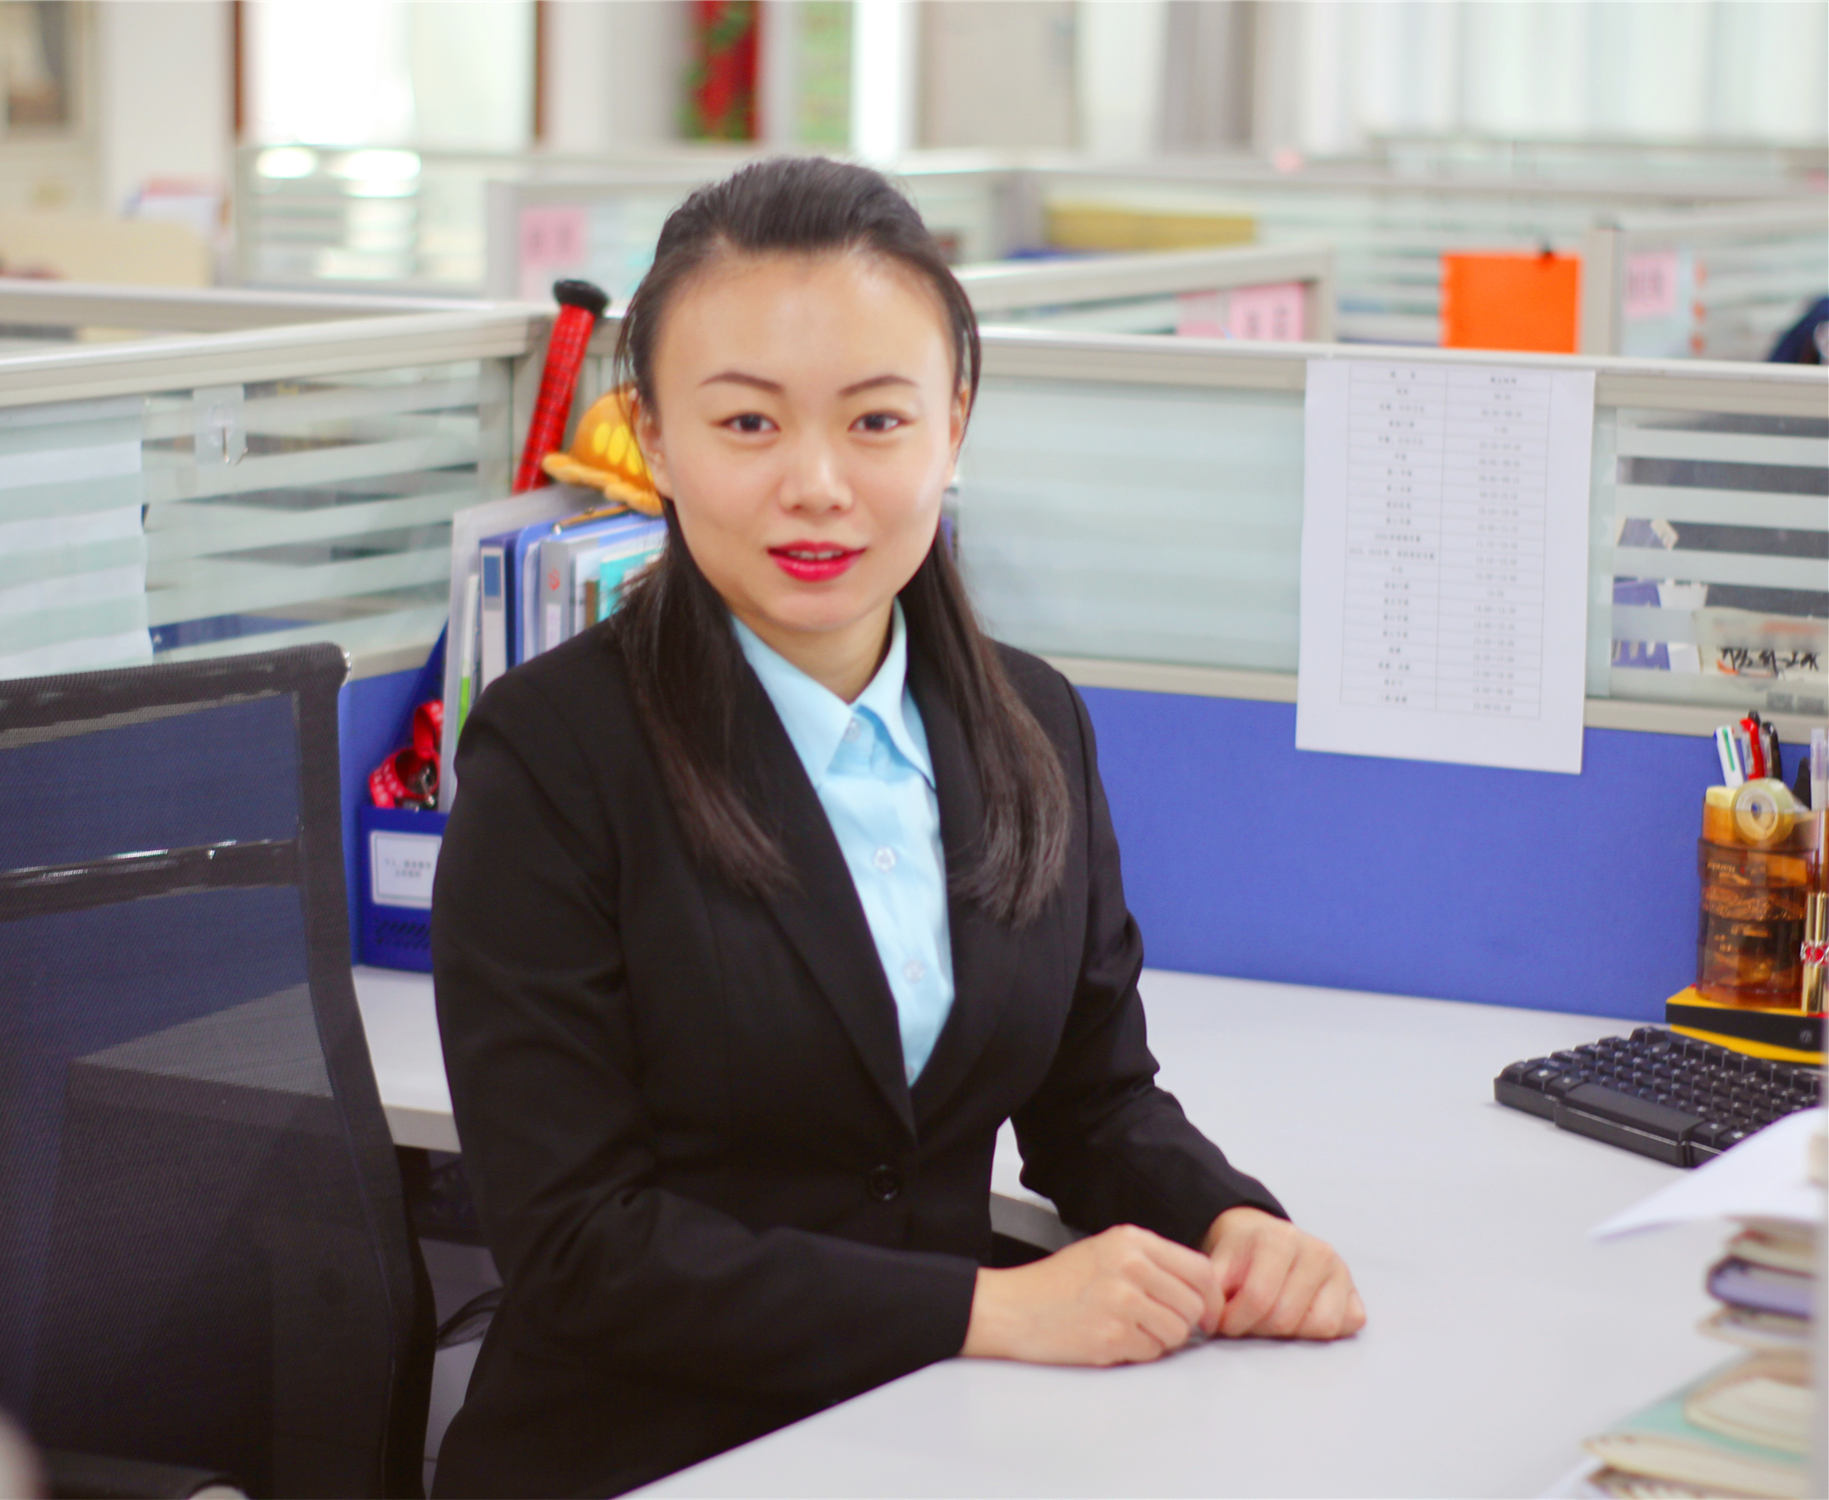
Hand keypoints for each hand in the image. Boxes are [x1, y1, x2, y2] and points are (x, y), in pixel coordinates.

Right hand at [961, 1224, 1215, 1365]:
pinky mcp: (1112, 1335)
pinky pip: (1151, 1352)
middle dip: (1183, 1322)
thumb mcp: (1106, 1251)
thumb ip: (1151, 1262)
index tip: (1206, 1313)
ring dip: (1160, 1339)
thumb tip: (1201, 1291)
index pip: (1200, 1269)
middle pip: (1194, 1304)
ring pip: (1177, 1332)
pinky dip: (1137, 1352)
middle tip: (1156, 1324)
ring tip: (1129, 1330)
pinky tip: (1111, 1339)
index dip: (1211, 1297)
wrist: (1012, 1307)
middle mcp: (1131, 1265)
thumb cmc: (1059, 1283)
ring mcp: (1122, 1301)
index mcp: (1132, 1240)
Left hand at [1198, 1206, 1364, 1340]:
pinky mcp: (1354, 1293)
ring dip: (1289, 1333)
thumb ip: (1212, 1288)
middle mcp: (1317, 1251)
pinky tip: (1298, 1317)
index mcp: (1281, 1239)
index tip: (1221, 1322)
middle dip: (1257, 1328)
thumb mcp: (1219, 1262)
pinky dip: (1319, 1332)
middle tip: (1244, 1321)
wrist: (1263, 1238)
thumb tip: (1210, 1319)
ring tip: (1269, 1318)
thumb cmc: (1242, 1255)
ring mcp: (1341, 1272)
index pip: (1258, 1298)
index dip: (1234, 1320)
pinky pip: (1343, 1328)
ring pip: (1320, 1326)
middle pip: (1287, 1318)